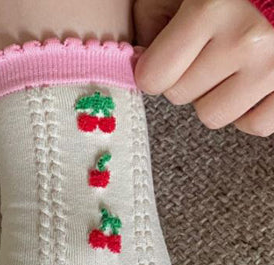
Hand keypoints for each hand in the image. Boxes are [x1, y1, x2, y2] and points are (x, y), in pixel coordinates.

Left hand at [133, 0, 273, 136]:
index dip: (155, 68)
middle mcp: (246, 41)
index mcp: (212, 9)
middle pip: (181, 96)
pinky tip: (252, 81)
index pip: (153, 77)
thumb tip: (138, 59)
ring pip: (213, 115)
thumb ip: (156, 16)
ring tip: (233, 63)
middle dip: (187, 76)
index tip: (166, 57)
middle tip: (208, 49)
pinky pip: (255, 125)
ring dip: (216, 95)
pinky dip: (249, 109)